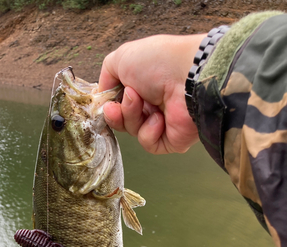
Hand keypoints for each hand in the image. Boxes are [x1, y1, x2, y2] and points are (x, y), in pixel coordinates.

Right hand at [98, 34, 205, 153]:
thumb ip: (106, 75)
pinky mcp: (171, 140)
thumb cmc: (158, 62)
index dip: (108, 105)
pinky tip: (159, 118)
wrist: (187, 77)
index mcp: (143, 84)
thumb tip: (103, 94)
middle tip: (118, 104)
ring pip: (133, 131)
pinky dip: (149, 131)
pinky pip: (149, 143)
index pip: (118, 103)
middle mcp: (153, 103)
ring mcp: (163, 122)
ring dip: (132, 117)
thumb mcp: (122, 58)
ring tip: (142, 101)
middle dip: (116, 114)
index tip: (105, 103)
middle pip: (123, 120)